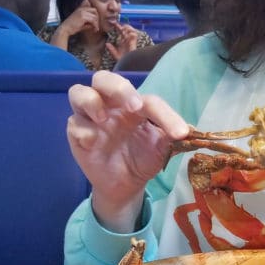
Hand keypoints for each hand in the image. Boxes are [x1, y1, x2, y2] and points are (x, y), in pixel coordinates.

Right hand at [52, 0, 99, 45]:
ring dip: (96, 23)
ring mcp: (82, 12)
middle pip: (95, 10)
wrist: (65, 29)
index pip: (92, 9)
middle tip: (96, 26)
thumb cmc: (72, 27)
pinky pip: (93, 20)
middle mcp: (81, 9)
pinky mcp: (82, 17)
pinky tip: (94, 30)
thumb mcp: (82, 23)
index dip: (95, 16)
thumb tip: (96, 24)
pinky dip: (95, 25)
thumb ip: (88, 22)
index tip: (95, 24)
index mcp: (80, 9)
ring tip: (95, 29)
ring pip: (94, 16)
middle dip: (97, 18)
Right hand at [67, 71, 188, 231]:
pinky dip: (83, 130)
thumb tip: (190, 132)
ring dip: (91, 101)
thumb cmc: (143, 158)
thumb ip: (172, 137)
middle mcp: (111, 105)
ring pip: (78, 92)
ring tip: (104, 119)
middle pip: (104, 79)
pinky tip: (93, 142)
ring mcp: (91, 118)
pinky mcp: (77, 134)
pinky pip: (74, 124)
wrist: (126, 185)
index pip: (149, 101)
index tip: (180, 134)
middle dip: (118, 88)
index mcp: (135, 105)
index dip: (165, 114)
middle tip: (134, 107)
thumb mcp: (162, 150)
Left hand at [106, 22, 139, 59]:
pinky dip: (131, 32)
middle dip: (123, 25)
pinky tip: (126, 33)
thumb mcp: (115, 55)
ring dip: (127, 28)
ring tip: (122, 28)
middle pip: (126, 30)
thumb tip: (107, 44)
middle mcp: (127, 41)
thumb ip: (112, 49)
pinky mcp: (134, 43)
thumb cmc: (123, 61)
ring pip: (131, 30)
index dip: (117, 27)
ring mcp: (131, 41)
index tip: (113, 23)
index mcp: (123, 42)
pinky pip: (134, 35)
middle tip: (117, 24)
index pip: (121, 32)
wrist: (128, 65)